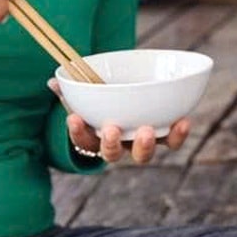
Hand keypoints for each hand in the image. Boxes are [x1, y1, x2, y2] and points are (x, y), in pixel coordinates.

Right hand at [52, 83, 190, 164]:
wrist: (134, 102)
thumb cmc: (105, 102)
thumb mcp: (87, 96)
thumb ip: (71, 89)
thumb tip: (53, 81)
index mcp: (97, 137)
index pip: (83, 141)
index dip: (77, 132)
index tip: (73, 118)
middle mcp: (120, 145)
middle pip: (112, 155)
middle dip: (111, 144)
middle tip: (112, 129)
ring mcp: (141, 142)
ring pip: (143, 154)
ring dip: (145, 145)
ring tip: (147, 130)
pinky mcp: (164, 135)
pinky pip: (171, 141)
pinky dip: (178, 134)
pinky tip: (183, 121)